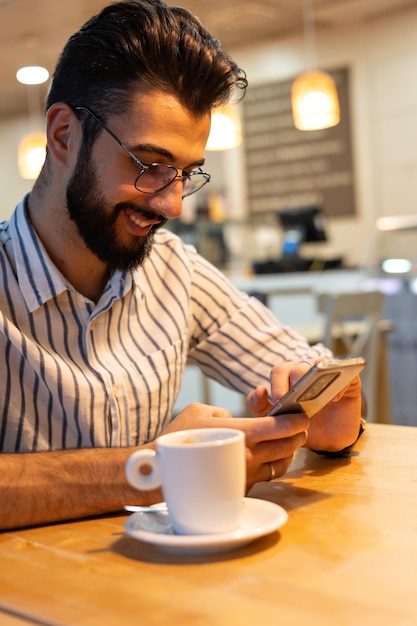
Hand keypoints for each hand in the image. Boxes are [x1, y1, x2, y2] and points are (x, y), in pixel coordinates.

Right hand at [161, 402, 309, 488]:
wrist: (160, 474)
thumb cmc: (178, 438)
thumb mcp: (200, 411)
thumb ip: (224, 413)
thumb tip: (234, 420)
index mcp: (241, 433)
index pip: (280, 427)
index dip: (296, 419)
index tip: (303, 413)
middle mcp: (248, 456)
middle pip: (287, 445)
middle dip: (297, 434)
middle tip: (299, 425)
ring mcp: (246, 475)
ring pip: (282, 464)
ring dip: (288, 451)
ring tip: (287, 441)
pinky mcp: (240, 489)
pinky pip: (267, 476)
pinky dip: (273, 465)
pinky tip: (268, 457)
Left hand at [246, 360, 361, 452]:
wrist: (328, 439)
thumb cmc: (301, 425)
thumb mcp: (278, 421)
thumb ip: (262, 408)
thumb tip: (259, 390)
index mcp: (287, 377)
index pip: (279, 371)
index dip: (277, 384)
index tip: (279, 400)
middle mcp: (307, 370)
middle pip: (299, 367)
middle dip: (296, 382)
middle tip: (297, 400)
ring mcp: (329, 373)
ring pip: (321, 365)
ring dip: (317, 379)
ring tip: (316, 395)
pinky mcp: (349, 380)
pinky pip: (346, 374)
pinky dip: (340, 385)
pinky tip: (334, 399)